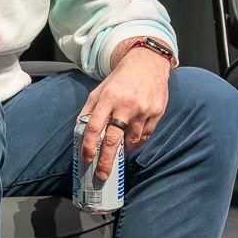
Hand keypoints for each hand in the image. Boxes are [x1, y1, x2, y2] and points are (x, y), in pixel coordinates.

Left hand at [78, 43, 171, 176]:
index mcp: (108, 98)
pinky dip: (137, 143)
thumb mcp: (100, 89)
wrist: (148, 63)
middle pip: (113, 140)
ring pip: (132, 140)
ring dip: (124, 150)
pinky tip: (131, 144)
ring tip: (118, 154)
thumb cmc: (120, 78)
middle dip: (106, 161)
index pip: (94, 126)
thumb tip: (81, 131)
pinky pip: (145, 136)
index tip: (86, 158)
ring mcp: (143, 110)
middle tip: (101, 175)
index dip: (89, 145)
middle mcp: (126, 105)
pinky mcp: (157, 113)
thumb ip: (90, 109)